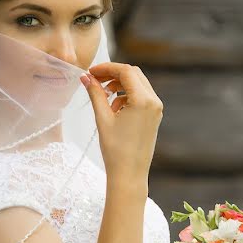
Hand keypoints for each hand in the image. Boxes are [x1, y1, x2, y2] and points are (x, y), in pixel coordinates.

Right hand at [81, 62, 162, 187]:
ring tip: (104, 98)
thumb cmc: (115, 149)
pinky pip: (141, 97)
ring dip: (120, 85)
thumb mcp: (102, 118)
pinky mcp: (154, 116)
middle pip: (134, 74)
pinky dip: (126, 96)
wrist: (129, 174)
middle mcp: (154, 102)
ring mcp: (156, 109)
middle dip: (113, 74)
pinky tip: (114, 109)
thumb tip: (86, 77)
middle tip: (95, 80)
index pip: (126, 71)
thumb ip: (95, 93)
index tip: (91, 72)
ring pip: (138, 84)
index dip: (107, 68)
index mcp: (143, 100)